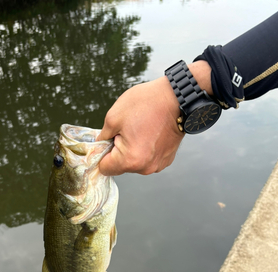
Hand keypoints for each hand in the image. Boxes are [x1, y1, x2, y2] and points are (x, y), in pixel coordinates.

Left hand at [97, 61, 212, 175]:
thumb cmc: (147, 104)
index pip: (105, 168)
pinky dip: (145, 149)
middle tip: (124, 130)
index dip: (101, 154)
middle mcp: (145, 168)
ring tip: (139, 129)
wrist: (178, 98)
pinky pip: (148, 159)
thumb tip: (99, 146)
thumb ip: (102, 137)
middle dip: (118, 151)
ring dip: (132, 150)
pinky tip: (150, 133)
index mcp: (130, 160)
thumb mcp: (114, 116)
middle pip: (120, 166)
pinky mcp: (166, 160)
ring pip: (134, 163)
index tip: (106, 141)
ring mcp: (157, 165)